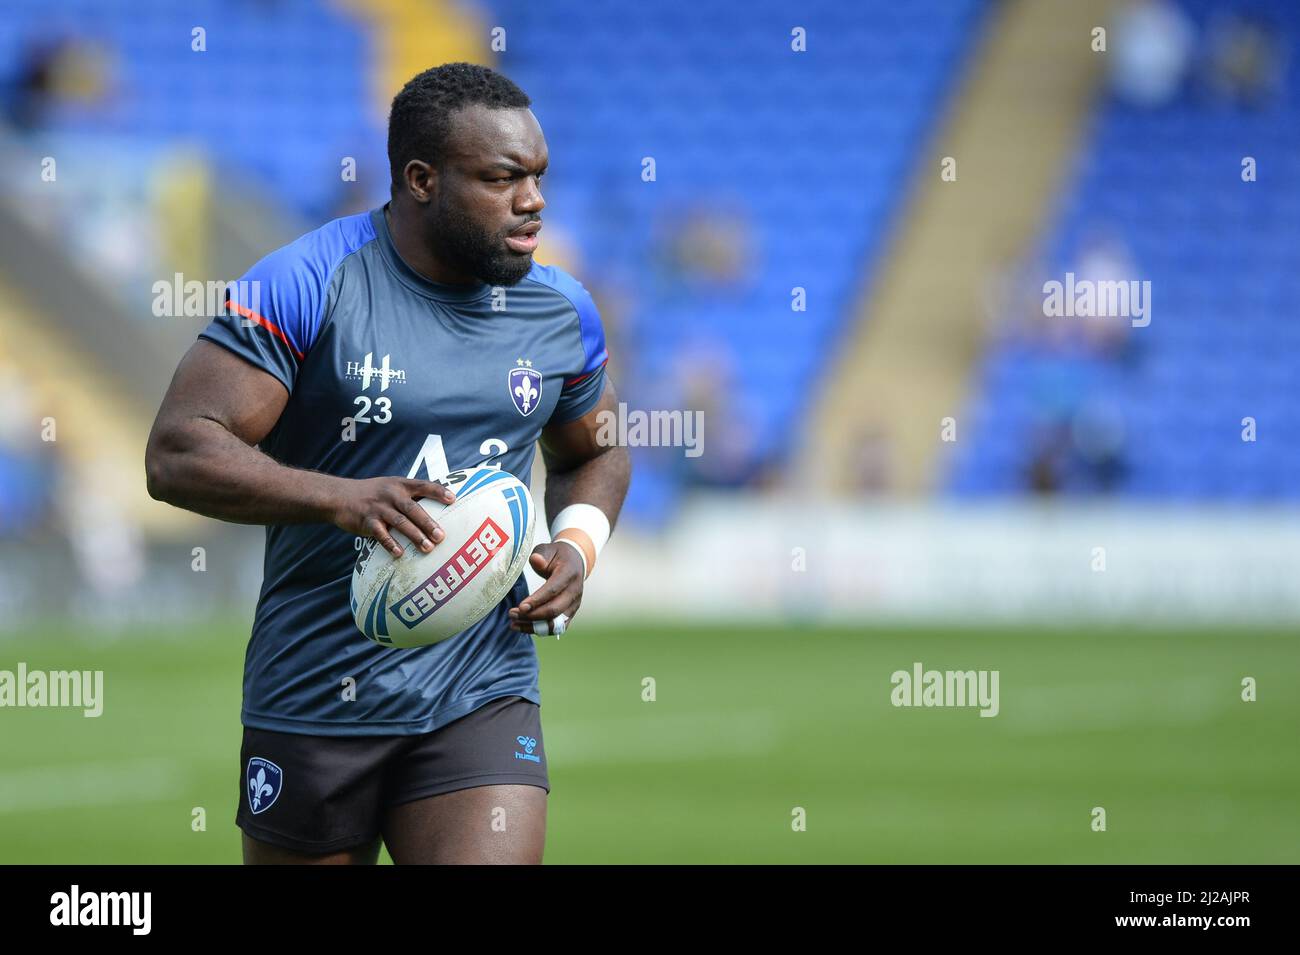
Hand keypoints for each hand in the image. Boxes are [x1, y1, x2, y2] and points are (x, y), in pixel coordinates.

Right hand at [331, 477, 455, 557]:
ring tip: (428, 548)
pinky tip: (399, 553)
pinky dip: (390, 544)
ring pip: (400, 522)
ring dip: (415, 536)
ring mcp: (378, 508)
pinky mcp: (366, 521)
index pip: (423, 485)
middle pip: (413, 509)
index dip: (438, 492)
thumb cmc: (372, 494)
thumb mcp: (390, 487)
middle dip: (428, 523)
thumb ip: (410, 496)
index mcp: (400, 485)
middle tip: (441, 536)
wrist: (339, 496)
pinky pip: (380, 534)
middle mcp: (391, 494)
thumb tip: (436, 510)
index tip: (453, 500)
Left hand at [509, 542, 584, 633]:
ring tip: (514, 625)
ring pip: (556, 623)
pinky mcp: (570, 613)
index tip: (520, 607)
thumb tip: (536, 560)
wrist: (574, 561)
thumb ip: (541, 555)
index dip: (537, 600)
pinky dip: (540, 630)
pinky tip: (524, 628)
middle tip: (512, 614)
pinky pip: (556, 627)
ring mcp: (574, 604)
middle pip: (554, 610)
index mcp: (569, 574)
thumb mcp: (548, 550)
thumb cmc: (556, 555)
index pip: (553, 590)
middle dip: (532, 615)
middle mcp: (574, 591)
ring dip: (534, 627)